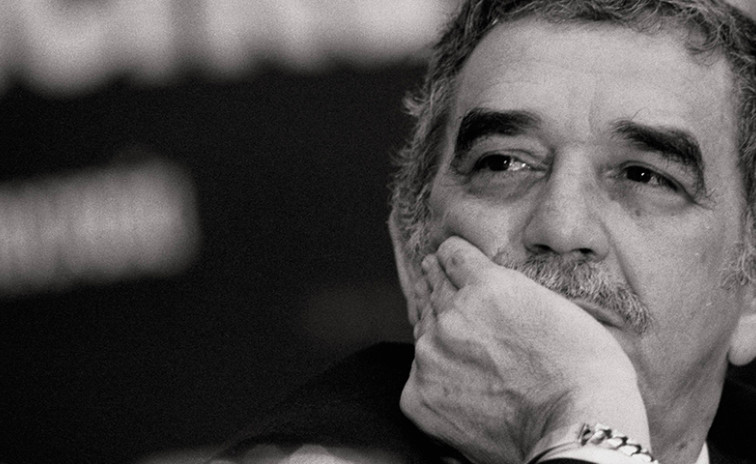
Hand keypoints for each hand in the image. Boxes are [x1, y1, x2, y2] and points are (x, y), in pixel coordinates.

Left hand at [400, 237, 649, 463]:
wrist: (576, 428)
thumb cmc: (584, 371)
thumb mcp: (554, 306)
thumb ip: (512, 294)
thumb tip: (497, 297)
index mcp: (486, 285)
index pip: (451, 255)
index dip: (452, 256)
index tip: (448, 259)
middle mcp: (451, 314)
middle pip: (433, 289)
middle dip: (435, 284)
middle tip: (431, 278)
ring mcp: (430, 356)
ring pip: (423, 333)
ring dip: (433, 331)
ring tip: (444, 335)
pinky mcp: (419, 395)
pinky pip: (418, 378)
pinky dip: (433, 381)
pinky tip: (453, 386)